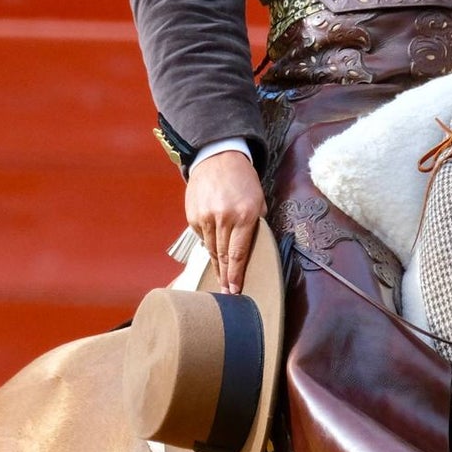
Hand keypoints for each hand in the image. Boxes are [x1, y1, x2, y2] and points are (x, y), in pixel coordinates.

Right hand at [184, 151, 266, 293]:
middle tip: (227, 292)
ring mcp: (205, 218)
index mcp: (245, 216)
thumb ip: (256, 223)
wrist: (217, 158)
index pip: (238, 253)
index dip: (236, 274)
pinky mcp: (192, 216)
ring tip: (220, 278)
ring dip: (216, 264)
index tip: (235, 290)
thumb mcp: (259, 200)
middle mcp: (224, 218)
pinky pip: (201, 237)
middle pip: (222, 256)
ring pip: (210, 249)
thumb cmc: (243, 180)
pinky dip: (207, 244)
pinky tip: (212, 249)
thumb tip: (252, 246)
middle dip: (225, 276)